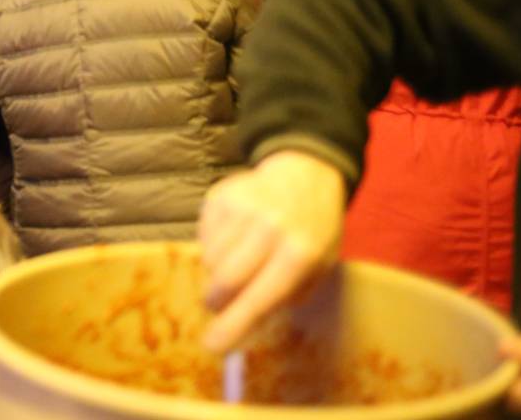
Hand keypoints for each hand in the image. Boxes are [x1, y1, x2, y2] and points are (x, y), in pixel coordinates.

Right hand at [199, 150, 346, 352]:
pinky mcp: (220, 196)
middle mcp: (269, 229)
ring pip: (209, 260)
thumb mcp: (317, 268)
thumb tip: (243, 327)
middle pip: (223, 281)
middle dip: (215, 302)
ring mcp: (241, 209)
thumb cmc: (313, 231)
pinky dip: (213, 245)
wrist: (305, 173)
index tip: (212, 347)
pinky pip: (203, 237)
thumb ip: (284, 298)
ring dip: (217, 271)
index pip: (258, 299)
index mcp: (299, 254)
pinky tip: (235, 234)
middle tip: (218, 306)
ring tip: (240, 258)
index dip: (233, 327)